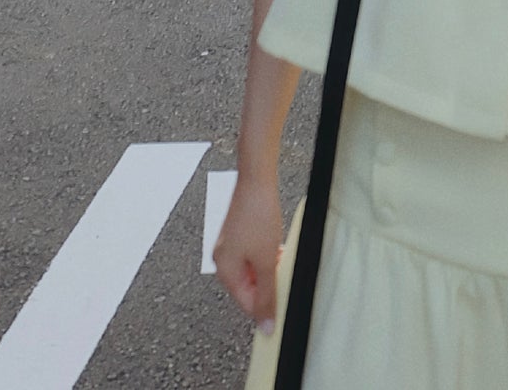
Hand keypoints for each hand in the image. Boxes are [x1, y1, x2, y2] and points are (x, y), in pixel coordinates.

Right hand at [212, 173, 284, 332]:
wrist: (256, 181)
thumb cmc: (257, 215)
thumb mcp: (266, 261)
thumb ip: (267, 296)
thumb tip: (266, 325)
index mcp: (224, 270)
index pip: (246, 304)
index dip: (267, 307)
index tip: (284, 307)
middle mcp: (223, 259)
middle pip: (249, 288)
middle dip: (269, 284)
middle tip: (284, 273)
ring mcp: (230, 247)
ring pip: (254, 272)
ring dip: (269, 270)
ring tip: (281, 256)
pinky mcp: (238, 235)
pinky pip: (254, 257)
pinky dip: (267, 257)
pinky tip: (277, 247)